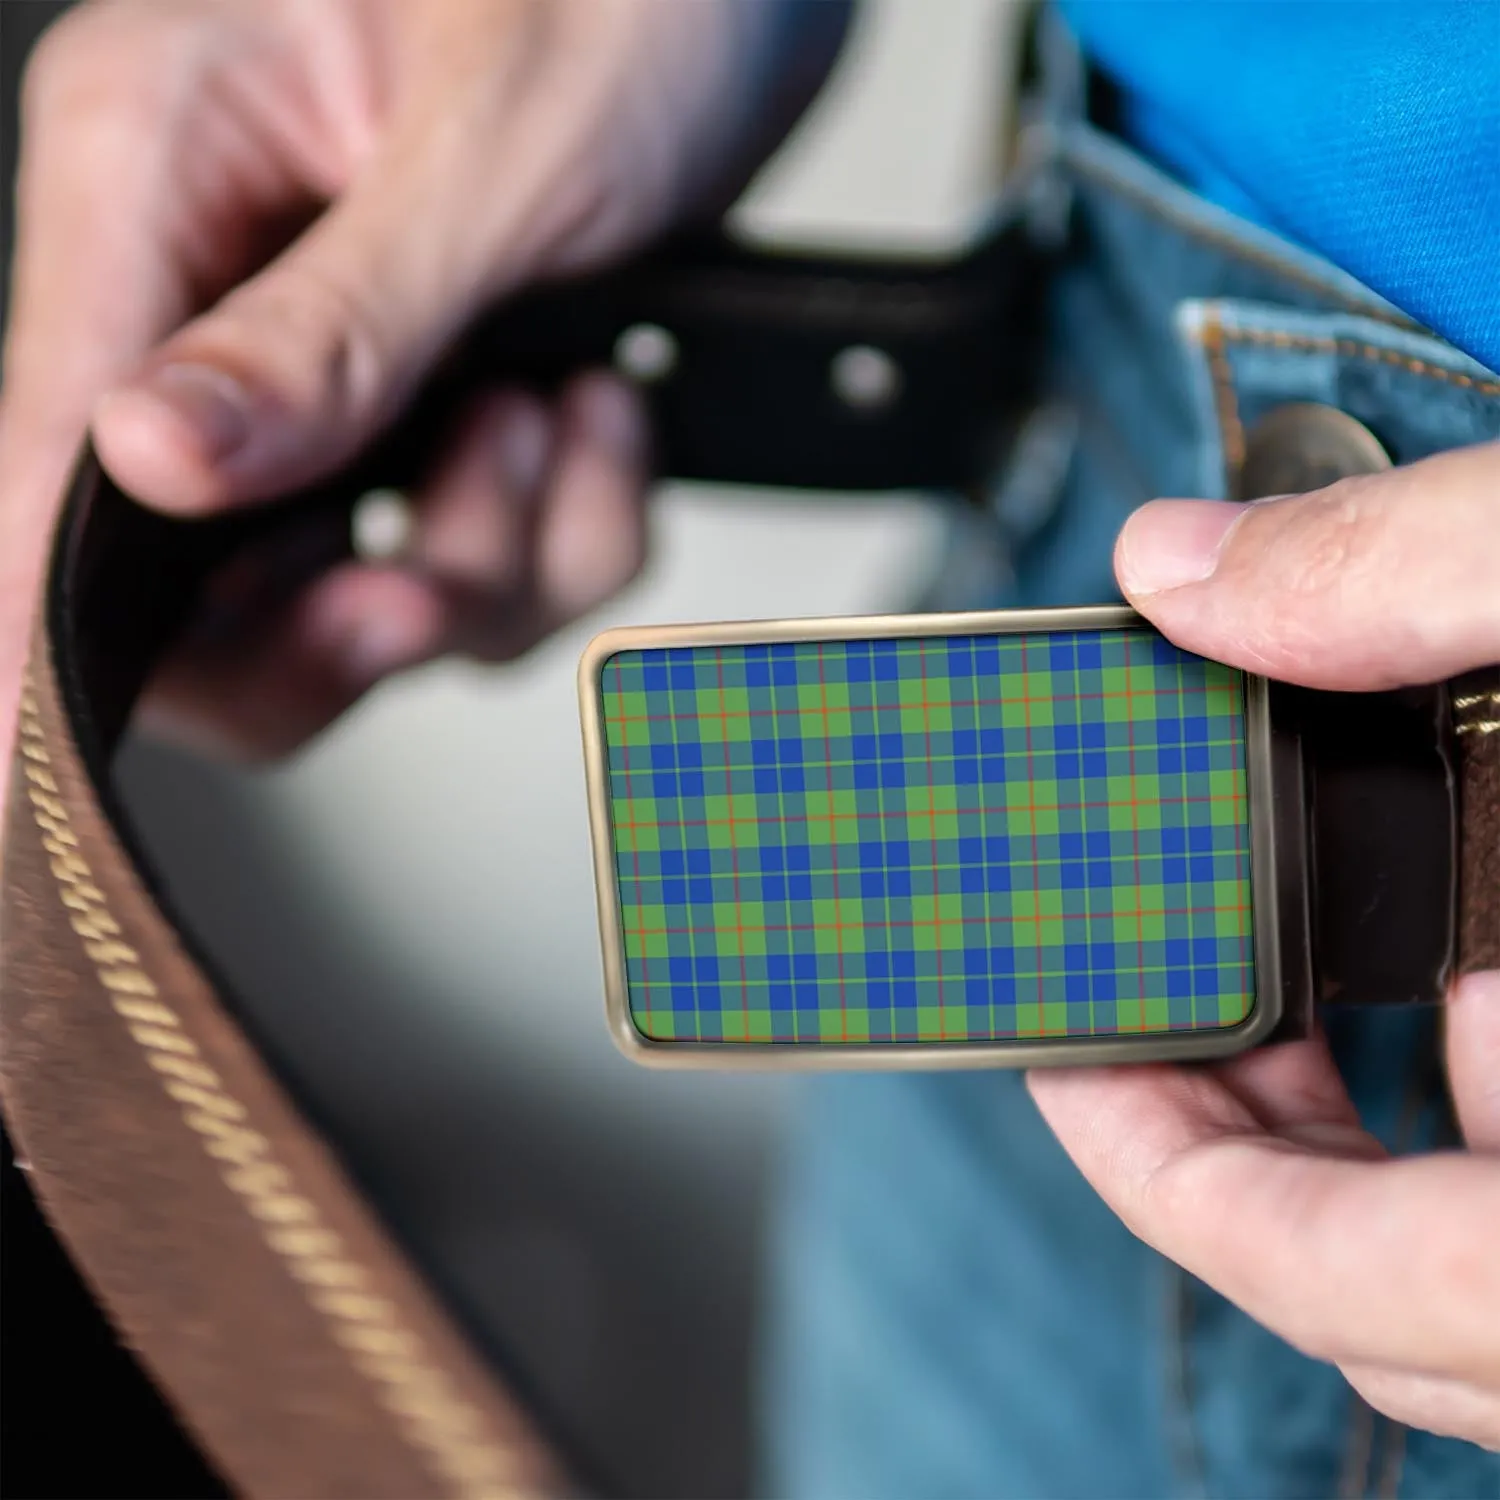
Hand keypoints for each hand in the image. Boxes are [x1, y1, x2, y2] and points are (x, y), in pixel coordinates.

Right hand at [0, 0, 845, 761]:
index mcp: (161, 168)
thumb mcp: (490, 152)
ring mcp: (339, 368)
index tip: (24, 759)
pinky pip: (499, 562)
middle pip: (205, 580)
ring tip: (564, 414)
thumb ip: (328, 328)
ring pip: (377, 590)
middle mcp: (225, 284)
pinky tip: (605, 415)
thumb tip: (147, 462)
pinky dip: (577, 527)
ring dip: (503, 551)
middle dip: (353, 613)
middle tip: (437, 589)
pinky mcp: (440, 416)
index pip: (47, 442)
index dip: (37, 620)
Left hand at [1030, 442, 1499, 1448]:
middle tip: (1139, 1004)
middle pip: (1396, 1287)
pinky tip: (1436, 976)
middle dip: (1246, 1137)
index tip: (1063, 1065)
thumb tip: (1185, 564)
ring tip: (1259, 981)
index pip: (1368, 1281)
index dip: (1182, 1185)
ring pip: (1470, 1254)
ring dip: (1353, 1122)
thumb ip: (1423, 572)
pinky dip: (1461, 1099)